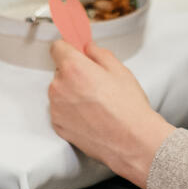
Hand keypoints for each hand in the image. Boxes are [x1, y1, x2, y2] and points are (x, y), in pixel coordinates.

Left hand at [48, 40, 175, 188]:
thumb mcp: (119, 70)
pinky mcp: (58, 126)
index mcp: (73, 68)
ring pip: (60, 91)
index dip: (70, 48)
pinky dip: (71, 110)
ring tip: (96, 102)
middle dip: (74, 72)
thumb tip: (88, 48)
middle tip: (96, 82)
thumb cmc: (128, 108)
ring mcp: (56, 108)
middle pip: (60, 70)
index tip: (76, 51)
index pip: (58, 47)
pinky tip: (90, 115)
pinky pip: (60, 110)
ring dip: (71, 92)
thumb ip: (98, 53)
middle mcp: (59, 87)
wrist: (132, 141)